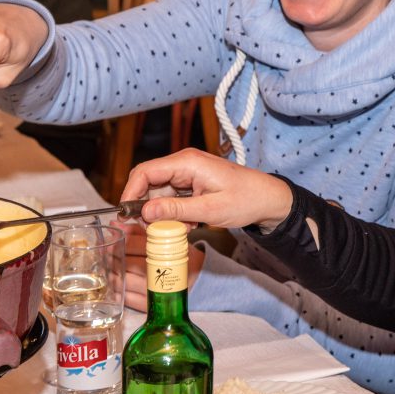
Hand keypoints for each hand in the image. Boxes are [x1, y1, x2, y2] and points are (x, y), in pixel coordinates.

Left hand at [116, 219, 205, 311]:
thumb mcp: (163, 238)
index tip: (111, 236)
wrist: (197, 279)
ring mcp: (154, 289)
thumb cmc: (178, 255)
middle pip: (127, 262)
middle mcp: (161, 271)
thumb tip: (115, 224)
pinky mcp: (150, 303)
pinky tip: (114, 282)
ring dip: (112, 272)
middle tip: (105, 251)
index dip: (121, 240)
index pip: (137, 244)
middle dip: (112, 256)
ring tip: (107, 265)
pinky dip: (117, 289)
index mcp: (167, 251)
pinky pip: (126, 298)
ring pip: (124, 280)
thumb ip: (138, 231)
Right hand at [120, 148, 293, 231]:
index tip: (126, 216)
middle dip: (147, 208)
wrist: (269, 199)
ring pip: (160, 194)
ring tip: (183, 228)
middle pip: (149, 184)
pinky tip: (190, 225)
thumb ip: (176, 210)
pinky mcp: (192, 183)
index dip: (130, 193)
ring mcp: (188, 173)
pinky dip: (176, 213)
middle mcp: (184, 164)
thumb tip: (145, 212)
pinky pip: (173, 198)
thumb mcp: (210, 210)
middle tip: (151, 230)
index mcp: (187, 162)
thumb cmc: (246, 199)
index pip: (144, 171)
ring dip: (165, 214)